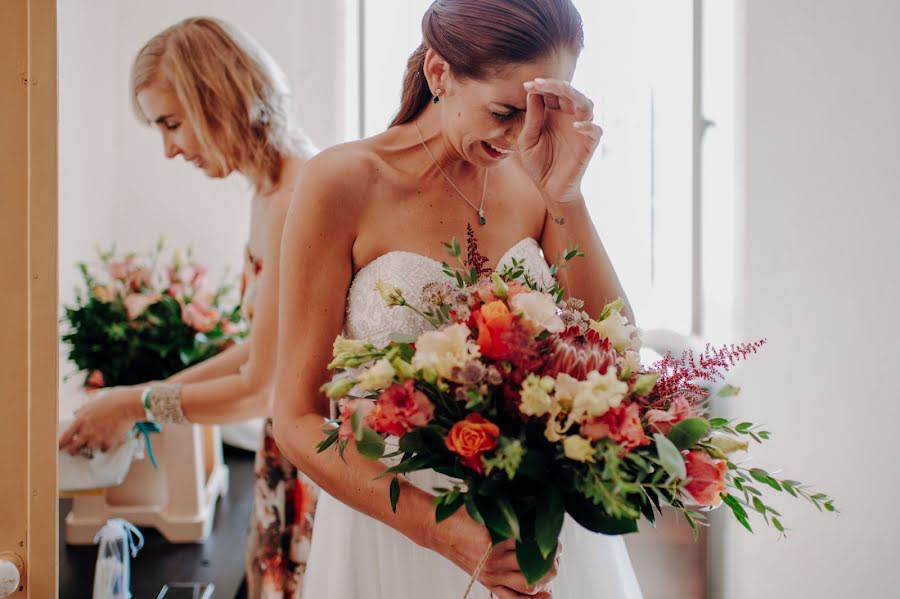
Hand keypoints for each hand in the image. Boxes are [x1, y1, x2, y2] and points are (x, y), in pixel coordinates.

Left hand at [59, 386, 144, 455]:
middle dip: (73, 451)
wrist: (128, 404)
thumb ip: (83, 408)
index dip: (60, 444)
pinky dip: (105, 447)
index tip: (59, 447)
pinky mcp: (110, 441)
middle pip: (74, 448)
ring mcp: (98, 438)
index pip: (65, 437)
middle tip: (75, 451)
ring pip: (90, 450)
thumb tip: (77, 411)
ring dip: (92, 447)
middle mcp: (87, 431)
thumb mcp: (94, 400)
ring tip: (95, 443)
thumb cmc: (113, 399)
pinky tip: (107, 443)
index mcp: (81, 420)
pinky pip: (104, 450)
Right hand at [435, 509, 559, 597]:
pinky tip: (546, 593)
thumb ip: (513, 512)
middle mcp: (495, 561)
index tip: (555, 534)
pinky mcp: (488, 583)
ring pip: (529, 586)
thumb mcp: (488, 507)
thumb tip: (542, 512)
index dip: (550, 541)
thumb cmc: (464, 514)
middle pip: (536, 569)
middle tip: (557, 551)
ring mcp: (492, 575)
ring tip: (551, 567)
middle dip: (553, 561)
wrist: (439, 530)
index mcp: (496, 539)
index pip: (534, 545)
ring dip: (546, 579)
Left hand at [516, 78, 601, 204]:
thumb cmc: (538, 164)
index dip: (541, 86)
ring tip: (561, 89)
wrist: (550, 189)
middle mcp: (568, 117)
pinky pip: (595, 130)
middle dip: (554, 85)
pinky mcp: (589, 144)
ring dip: (574, 94)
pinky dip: (587, 126)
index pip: (550, 92)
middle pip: (568, 93)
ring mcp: (580, 129)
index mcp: (552, 114)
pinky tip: (575, 126)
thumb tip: (533, 94)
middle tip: (539, 82)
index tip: (528, 85)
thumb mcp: (527, 142)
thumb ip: (531, 120)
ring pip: (586, 104)